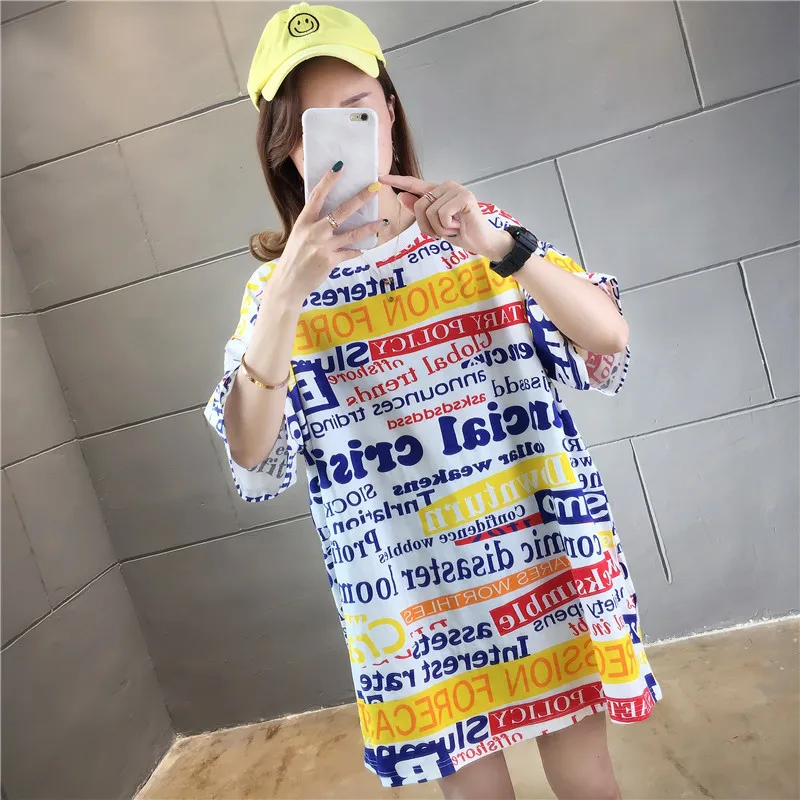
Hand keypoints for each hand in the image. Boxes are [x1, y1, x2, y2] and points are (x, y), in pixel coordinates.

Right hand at [271, 165, 387, 305]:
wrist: (288, 283)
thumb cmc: (294, 258)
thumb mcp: (298, 235)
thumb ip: (313, 224)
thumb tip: (330, 214)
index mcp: (304, 222)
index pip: (317, 196)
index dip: (329, 180)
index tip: (340, 167)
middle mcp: (314, 232)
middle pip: (341, 211)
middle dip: (360, 198)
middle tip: (375, 188)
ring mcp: (323, 247)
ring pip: (353, 233)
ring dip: (370, 227)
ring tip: (383, 222)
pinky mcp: (331, 261)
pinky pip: (350, 253)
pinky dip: (359, 250)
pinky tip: (367, 247)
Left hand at [378, 174, 512, 261]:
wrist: (482, 241)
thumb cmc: (461, 232)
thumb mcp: (435, 225)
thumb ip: (419, 212)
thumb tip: (401, 196)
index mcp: (438, 192)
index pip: (414, 184)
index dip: (396, 181)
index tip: (380, 177)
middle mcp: (446, 186)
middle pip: (419, 205)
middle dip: (427, 226)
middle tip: (444, 231)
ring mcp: (456, 190)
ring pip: (430, 211)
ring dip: (440, 228)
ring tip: (454, 228)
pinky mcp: (464, 196)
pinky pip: (442, 214)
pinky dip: (448, 226)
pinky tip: (460, 225)